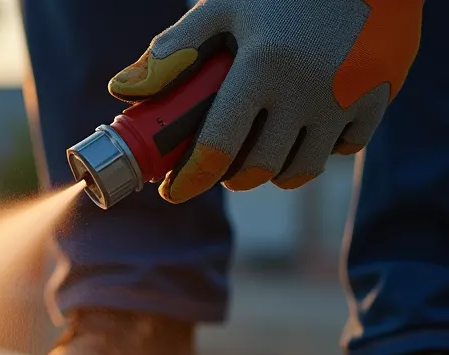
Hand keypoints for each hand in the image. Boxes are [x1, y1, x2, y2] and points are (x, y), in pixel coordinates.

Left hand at [108, 0, 422, 203]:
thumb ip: (172, 51)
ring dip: (272, 173)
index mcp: (262, 65)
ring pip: (300, 170)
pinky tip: (303, 136)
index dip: (190, 179)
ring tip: (256, 155)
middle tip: (218, 168)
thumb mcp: (223, 8)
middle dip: (230, 178)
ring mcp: (348, 97)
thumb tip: (120, 91)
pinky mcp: (379, 98)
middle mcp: (307, 88)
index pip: (217, 146)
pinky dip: (320, 152)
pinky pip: (345, 150)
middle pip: (257, 168)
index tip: (173, 191)